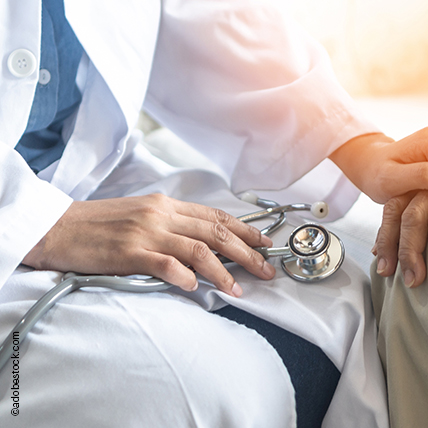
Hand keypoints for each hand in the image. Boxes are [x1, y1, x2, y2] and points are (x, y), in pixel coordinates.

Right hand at [22, 194, 274, 296]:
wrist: (55, 227)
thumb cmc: (97, 224)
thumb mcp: (140, 215)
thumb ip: (171, 226)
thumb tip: (203, 243)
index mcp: (165, 205)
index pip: (215, 217)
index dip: (246, 230)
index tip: (265, 243)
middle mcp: (161, 216)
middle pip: (216, 233)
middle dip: (248, 252)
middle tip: (267, 269)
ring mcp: (146, 233)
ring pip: (198, 250)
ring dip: (224, 271)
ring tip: (238, 288)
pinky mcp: (129, 253)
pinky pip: (165, 264)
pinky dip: (185, 276)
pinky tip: (195, 287)